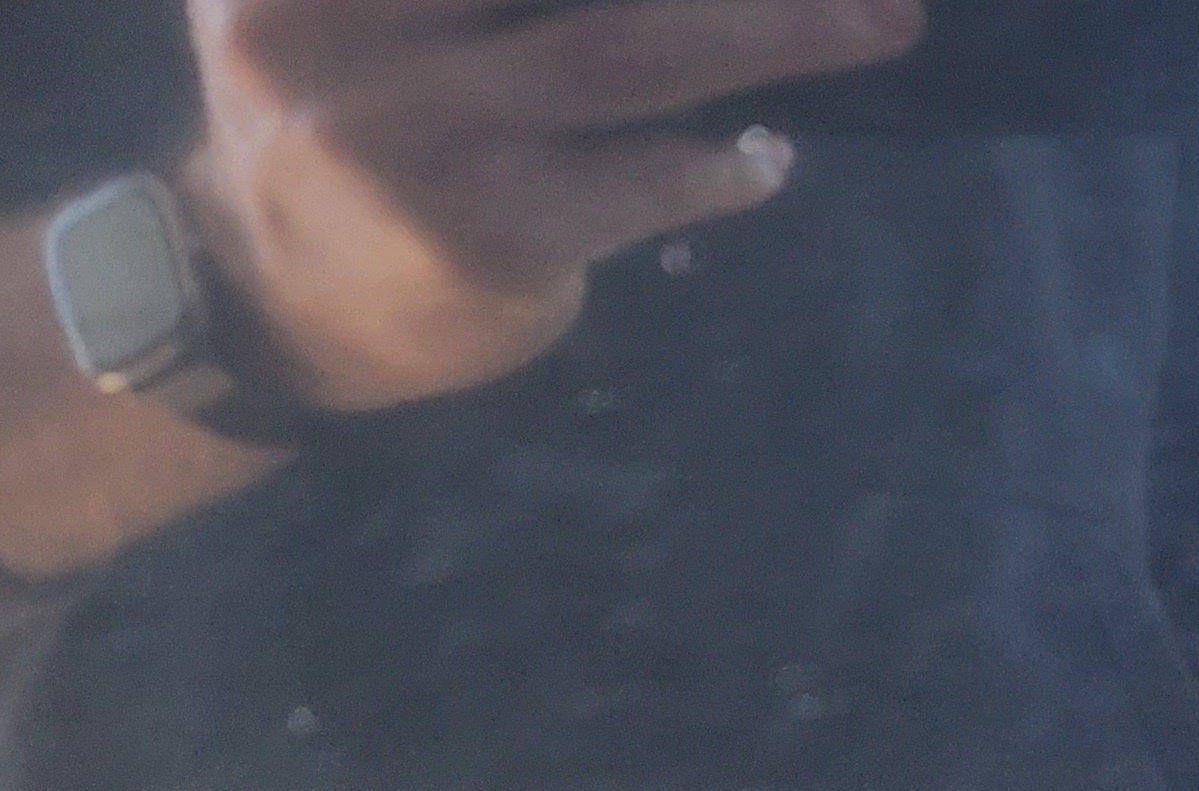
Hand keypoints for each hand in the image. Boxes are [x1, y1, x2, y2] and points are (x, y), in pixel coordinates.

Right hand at [181, 0, 925, 413]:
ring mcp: (420, 135)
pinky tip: (765, 158)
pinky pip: (645, 180)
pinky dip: (726, 164)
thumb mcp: (350, 8)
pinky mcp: (490, 234)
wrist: (268, 302)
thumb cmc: (342, 118)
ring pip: (634, 52)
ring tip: (878, 22)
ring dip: (778, 33)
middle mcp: (344, 27)